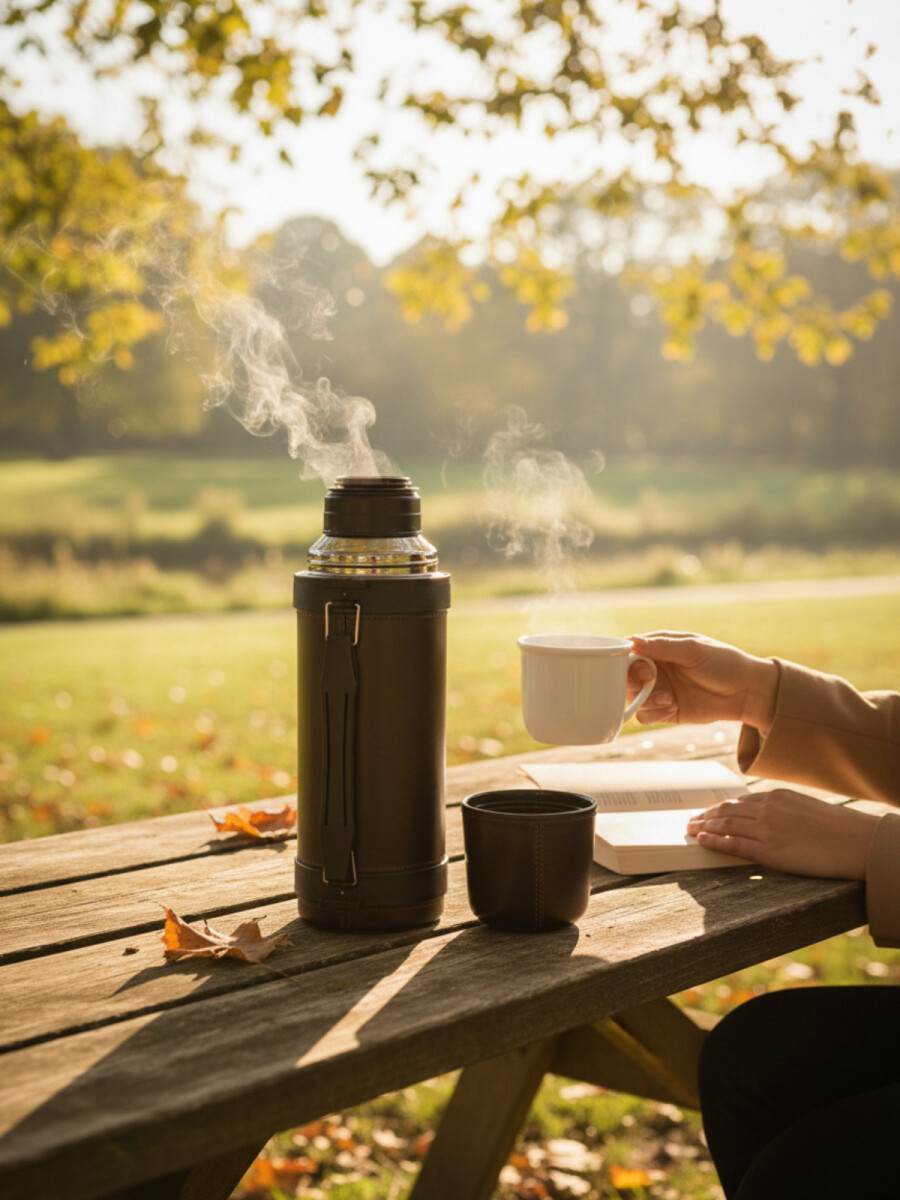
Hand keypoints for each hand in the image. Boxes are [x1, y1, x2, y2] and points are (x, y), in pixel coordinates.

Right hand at [627, 631, 778, 730]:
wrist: (747, 692)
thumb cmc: (724, 662)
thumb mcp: (693, 650)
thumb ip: (662, 646)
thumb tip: (631, 641)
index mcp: (660, 648)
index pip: (630, 652)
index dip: (629, 661)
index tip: (645, 667)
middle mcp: (656, 669)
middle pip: (626, 677)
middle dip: (634, 681)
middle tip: (651, 681)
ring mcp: (659, 690)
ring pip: (632, 698)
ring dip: (645, 699)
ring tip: (668, 699)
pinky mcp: (666, 711)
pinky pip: (644, 715)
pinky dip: (653, 713)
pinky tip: (671, 707)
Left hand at [686, 790, 878, 879]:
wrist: (854, 841)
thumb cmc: (836, 829)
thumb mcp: (804, 808)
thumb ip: (782, 810)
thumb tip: (767, 818)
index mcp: (776, 797)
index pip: (740, 801)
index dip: (721, 807)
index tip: (709, 811)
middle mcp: (768, 809)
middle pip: (728, 810)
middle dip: (707, 815)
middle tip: (691, 820)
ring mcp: (767, 829)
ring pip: (726, 825)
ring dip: (705, 827)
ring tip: (691, 830)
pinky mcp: (769, 850)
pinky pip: (734, 844)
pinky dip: (715, 841)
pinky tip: (702, 841)